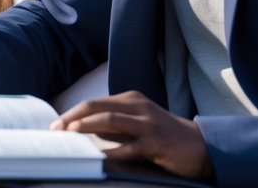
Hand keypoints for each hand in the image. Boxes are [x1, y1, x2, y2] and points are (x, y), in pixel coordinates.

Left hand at [52, 91, 214, 180]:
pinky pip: (129, 147)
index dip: (72, 113)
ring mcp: (147, 124)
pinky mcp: (156, 143)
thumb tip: (81, 129)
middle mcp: (138, 107)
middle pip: (96, 107)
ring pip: (109, 120)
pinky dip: (112, 151)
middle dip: (72, 118)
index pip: (94, 103)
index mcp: (130, 99)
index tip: (56, 124)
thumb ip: (113, 124)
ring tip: (70, 136)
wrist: (202, 146)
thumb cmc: (163, 135)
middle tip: (56, 130)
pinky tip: (99, 157)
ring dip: (85, 127)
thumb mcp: (137, 122)